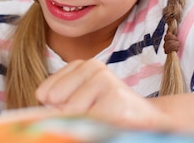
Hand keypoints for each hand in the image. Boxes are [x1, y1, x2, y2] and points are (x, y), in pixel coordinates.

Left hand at [35, 59, 171, 131]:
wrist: (152, 121)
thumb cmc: (108, 114)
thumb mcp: (79, 102)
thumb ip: (56, 101)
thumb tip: (42, 104)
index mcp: (80, 65)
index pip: (44, 93)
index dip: (54, 111)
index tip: (78, 112)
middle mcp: (92, 66)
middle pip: (55, 101)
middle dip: (67, 116)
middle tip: (93, 116)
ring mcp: (105, 79)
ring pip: (69, 111)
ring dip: (84, 122)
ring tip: (103, 119)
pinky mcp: (115, 97)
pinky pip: (87, 120)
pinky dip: (94, 127)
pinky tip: (111, 121)